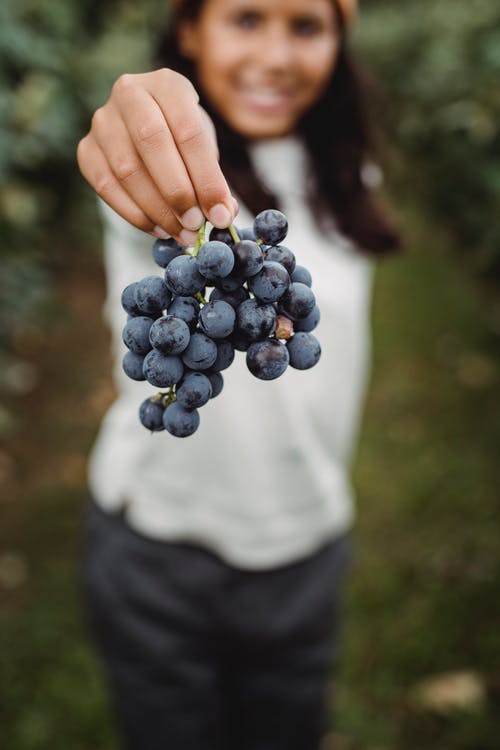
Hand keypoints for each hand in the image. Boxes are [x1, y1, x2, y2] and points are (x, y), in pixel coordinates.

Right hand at [76, 68, 237, 244]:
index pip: (188, 130)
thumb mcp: (205, 149)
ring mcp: (102, 121)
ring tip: (181, 233)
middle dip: (178, 192)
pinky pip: (106, 187)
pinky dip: (135, 214)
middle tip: (195, 225)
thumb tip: (224, 215)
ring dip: (157, 209)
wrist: (147, 131)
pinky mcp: (86, 149)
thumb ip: (215, 180)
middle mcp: (129, 93)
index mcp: (167, 84)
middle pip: (152, 142)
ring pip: (127, 169)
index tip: (220, 215)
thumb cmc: (182, 140)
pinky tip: (159, 229)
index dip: (206, 177)